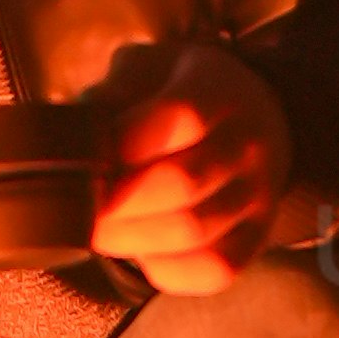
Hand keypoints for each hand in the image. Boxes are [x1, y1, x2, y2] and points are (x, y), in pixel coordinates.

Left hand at [86, 37, 300, 297]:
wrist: (250, 115)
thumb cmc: (178, 92)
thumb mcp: (145, 69)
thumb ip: (112, 95)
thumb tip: (80, 142)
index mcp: (219, 88)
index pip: (180, 117)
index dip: (123, 142)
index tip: (89, 157)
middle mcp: (249, 142)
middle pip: (182, 182)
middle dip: (117, 201)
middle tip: (81, 207)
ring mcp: (258, 194)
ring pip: (193, 231)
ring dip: (131, 238)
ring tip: (101, 230)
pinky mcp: (255, 238)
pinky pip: (212, 268)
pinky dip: (165, 268)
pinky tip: (140, 250)